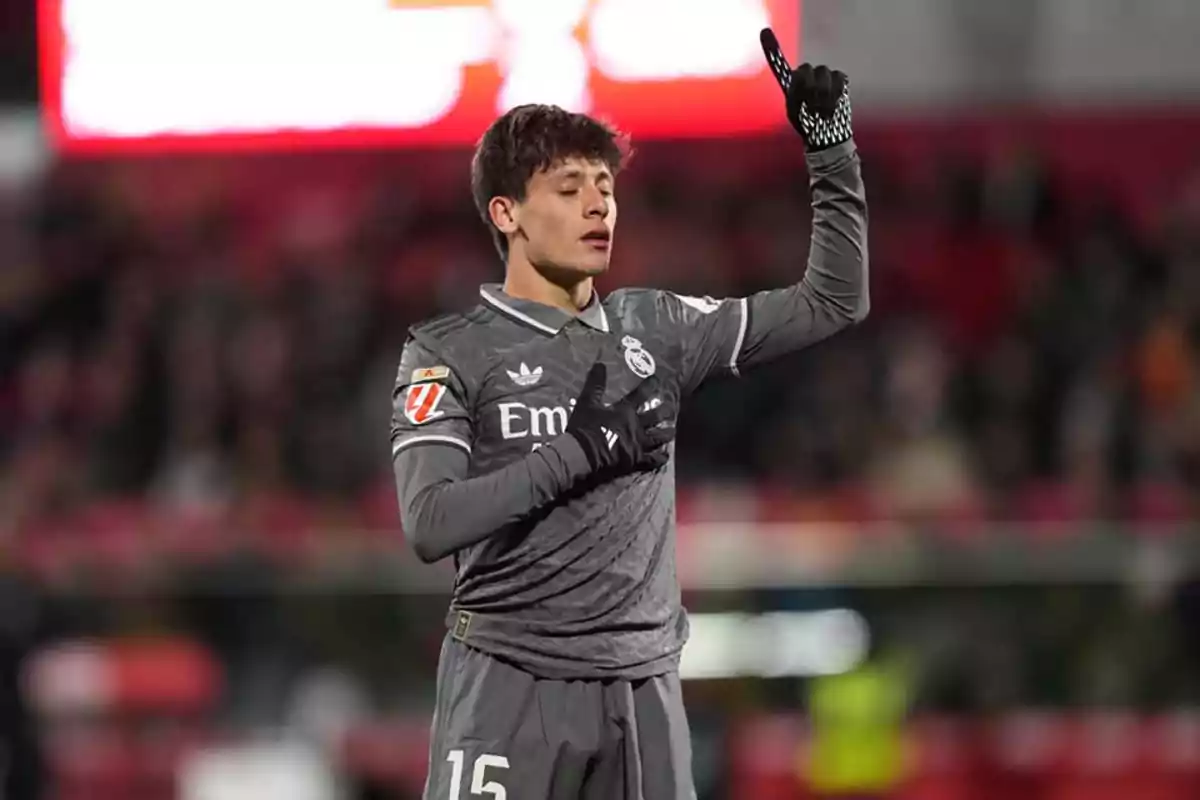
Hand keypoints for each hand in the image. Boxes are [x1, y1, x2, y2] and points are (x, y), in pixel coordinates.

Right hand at [566, 362, 674, 473]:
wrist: (583, 454)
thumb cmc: (584, 427)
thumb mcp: (586, 403)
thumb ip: (595, 384)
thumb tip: (600, 364)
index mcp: (625, 411)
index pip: (640, 394)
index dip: (649, 385)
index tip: (657, 380)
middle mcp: (636, 426)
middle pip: (655, 417)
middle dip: (664, 412)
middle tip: (671, 408)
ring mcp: (638, 444)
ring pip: (658, 438)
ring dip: (666, 434)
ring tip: (672, 431)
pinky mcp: (636, 460)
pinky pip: (653, 460)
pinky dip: (660, 458)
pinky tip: (664, 456)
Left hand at [760, 28, 852, 150]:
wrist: (826, 135)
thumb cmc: (807, 125)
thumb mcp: (794, 112)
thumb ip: (794, 93)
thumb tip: (797, 77)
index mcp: (790, 84)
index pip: (781, 65)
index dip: (772, 49)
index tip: (765, 32)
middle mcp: (805, 76)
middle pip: (807, 67)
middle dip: (810, 86)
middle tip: (812, 105)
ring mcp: (823, 76)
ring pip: (823, 71)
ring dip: (823, 93)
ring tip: (822, 110)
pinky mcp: (839, 80)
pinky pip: (839, 76)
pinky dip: (836, 91)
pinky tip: (833, 105)